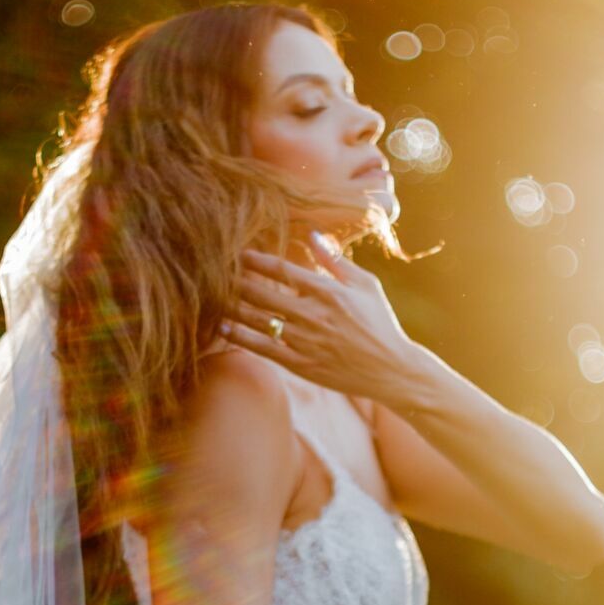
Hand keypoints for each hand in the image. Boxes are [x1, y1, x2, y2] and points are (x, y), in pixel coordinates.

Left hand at [221, 232, 413, 402]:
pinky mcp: (301, 365)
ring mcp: (306, 341)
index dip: (255, 260)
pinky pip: (263, 348)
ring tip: (212, 295)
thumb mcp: (366, 285)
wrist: (391, 370)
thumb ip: (336, 261)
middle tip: (215, 271)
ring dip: (232, 306)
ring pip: (258, 320)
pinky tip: (223, 327)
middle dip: (236, 280)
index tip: (238, 253)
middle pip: (263, 293)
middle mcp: (313, 315)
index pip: (282, 269)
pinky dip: (240, 336)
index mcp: (329, 291)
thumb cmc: (380, 323)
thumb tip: (312, 233)